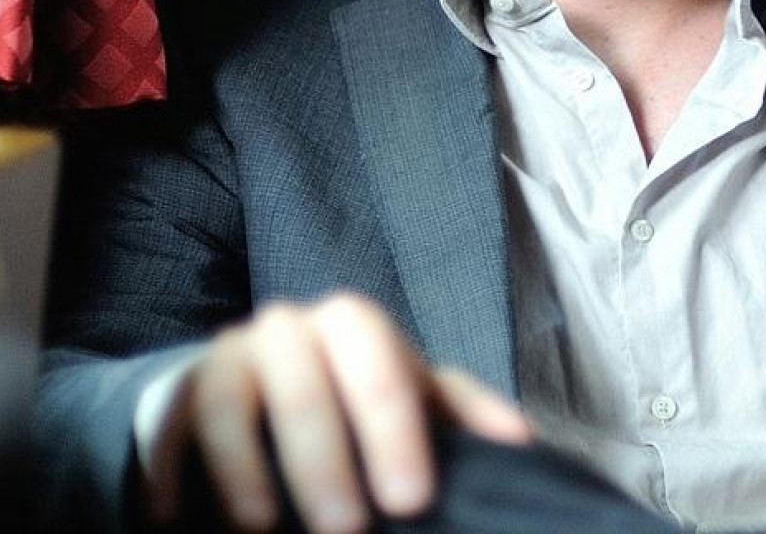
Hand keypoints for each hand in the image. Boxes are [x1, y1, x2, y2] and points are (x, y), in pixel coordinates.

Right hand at [144, 292, 533, 532]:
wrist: (253, 381)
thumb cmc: (345, 393)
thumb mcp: (405, 395)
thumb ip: (458, 412)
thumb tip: (521, 441)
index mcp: (353, 327)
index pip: (380, 363)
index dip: (395, 428)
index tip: (410, 499)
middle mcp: (290, 328)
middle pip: (308, 380)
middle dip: (326, 456)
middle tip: (347, 530)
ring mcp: (228, 356)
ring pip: (234, 399)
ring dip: (250, 468)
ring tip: (263, 530)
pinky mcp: (175, 393)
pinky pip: (170, 427)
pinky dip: (174, 472)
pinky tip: (174, 517)